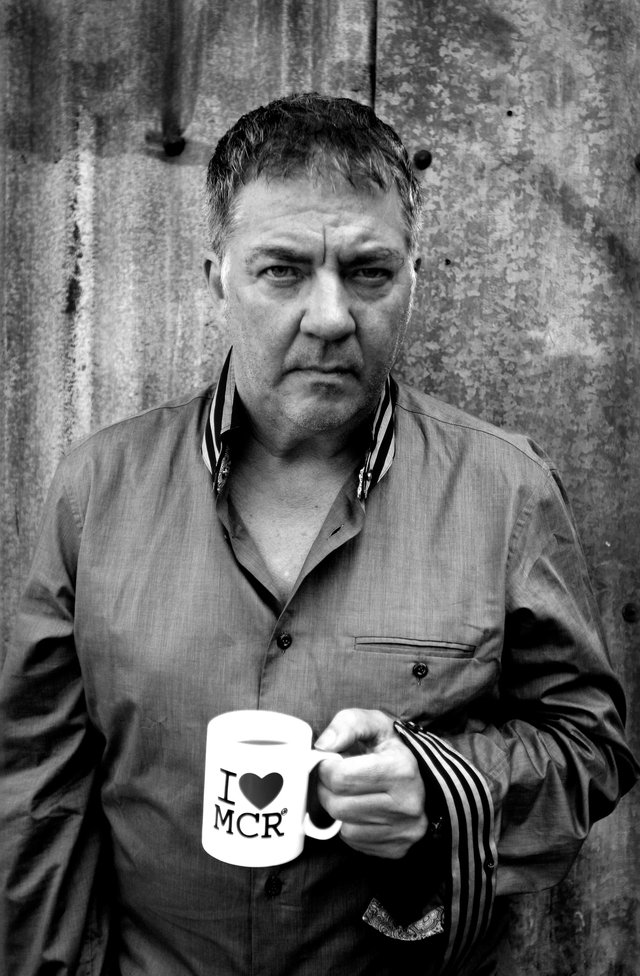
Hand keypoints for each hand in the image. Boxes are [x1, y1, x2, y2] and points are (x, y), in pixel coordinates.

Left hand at [315, 709, 427, 858]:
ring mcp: (404, 830)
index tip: (329, 761)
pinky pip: (355, 842)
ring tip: (350, 792)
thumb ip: (348, 724)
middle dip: (327, 790)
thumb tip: (323, 746)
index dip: (326, 768)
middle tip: (334, 778)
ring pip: (344, 828)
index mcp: (401, 769)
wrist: (427, 778)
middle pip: (338, 806)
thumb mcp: (375, 724)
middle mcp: (406, 804)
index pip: (341, 778)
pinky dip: (351, 825)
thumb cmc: (394, 750)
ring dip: (338, 808)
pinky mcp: (398, 848)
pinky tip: (361, 809)